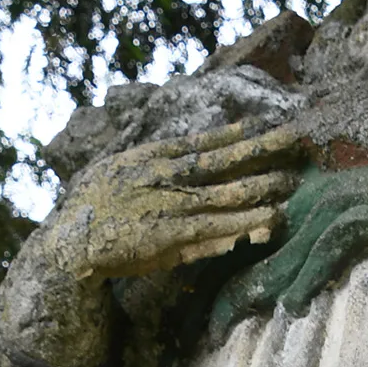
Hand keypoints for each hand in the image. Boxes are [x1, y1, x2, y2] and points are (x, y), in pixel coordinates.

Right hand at [57, 120, 303, 282]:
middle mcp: (166, 179)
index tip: (258, 125)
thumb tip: (177, 154)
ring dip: (261, 190)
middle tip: (295, 140)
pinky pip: (216, 231)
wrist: (72, 241)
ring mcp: (172, 209)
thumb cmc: (92, 206)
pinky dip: (243, 225)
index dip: (231, 135)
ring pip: (227, 197)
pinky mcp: (173, 239)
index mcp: (151, 159)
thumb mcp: (116, 169)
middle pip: (223, 163)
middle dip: (261, 151)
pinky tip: (268, 221)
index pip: (199, 142)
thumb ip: (149, 162)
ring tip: (292, 184)